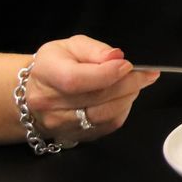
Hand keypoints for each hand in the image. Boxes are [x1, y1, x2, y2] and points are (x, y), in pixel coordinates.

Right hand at [22, 35, 159, 144]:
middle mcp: (48, 102)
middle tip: (145, 74)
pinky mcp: (74, 135)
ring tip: (134, 85)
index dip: (107, 74)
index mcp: (46, 73)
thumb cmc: (57, 65)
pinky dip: (122, 111)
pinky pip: (107, 126)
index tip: (128, 66)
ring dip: (127, 98)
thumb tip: (116, 57)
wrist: (36, 91)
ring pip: (104, 115)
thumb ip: (95, 49)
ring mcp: (59, 123)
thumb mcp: (72, 46)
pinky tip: (123, 98)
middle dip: (128, 85)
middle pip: (96, 98)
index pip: (76, 80)